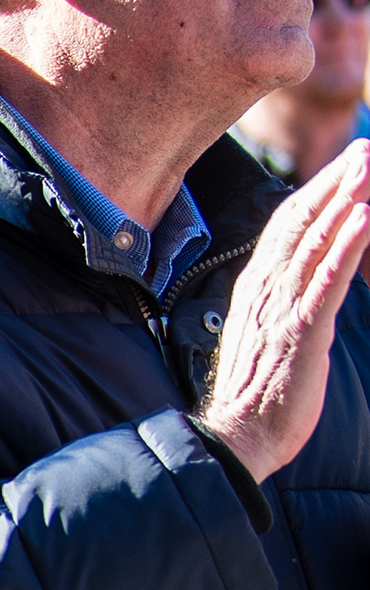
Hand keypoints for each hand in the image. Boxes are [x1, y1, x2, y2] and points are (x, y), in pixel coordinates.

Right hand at [203, 140, 369, 481]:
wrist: (233, 440)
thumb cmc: (253, 396)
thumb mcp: (263, 338)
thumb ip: (278, 304)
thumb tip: (296, 283)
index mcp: (254, 291)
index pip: (284, 228)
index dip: (314, 192)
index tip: (343, 165)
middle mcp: (264, 292)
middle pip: (299, 223)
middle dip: (333, 183)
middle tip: (363, 149)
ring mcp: (281, 310)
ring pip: (315, 243)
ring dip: (343, 201)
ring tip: (368, 167)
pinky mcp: (301, 332)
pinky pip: (327, 281)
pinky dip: (346, 246)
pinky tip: (364, 217)